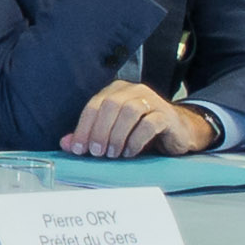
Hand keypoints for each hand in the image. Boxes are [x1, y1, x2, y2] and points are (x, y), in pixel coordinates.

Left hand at [62, 81, 208, 157]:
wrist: (178, 131)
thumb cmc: (142, 131)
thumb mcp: (113, 133)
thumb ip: (90, 135)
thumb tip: (67, 144)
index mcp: (116, 91)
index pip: (94, 105)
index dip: (84, 128)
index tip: (79, 149)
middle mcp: (133, 91)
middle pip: (110, 105)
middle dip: (100, 131)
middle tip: (97, 153)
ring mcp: (152, 100)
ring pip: (129, 111)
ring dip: (117, 136)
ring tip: (114, 153)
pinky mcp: (166, 114)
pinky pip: (149, 123)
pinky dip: (136, 140)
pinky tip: (130, 152)